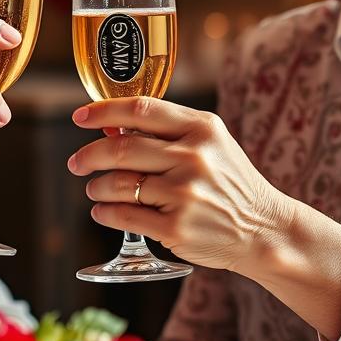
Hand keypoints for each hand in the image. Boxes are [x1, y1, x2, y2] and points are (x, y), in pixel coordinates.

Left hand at [66, 97, 291, 271]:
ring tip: (96, 190)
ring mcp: (185, 194)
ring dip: (97, 187)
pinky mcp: (176, 228)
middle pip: (122, 148)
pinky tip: (102, 211)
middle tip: (77, 162)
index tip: (80, 117)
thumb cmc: (229, 183)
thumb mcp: (211, 144)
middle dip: (89, 155)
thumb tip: (112, 126)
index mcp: (202, 129)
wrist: (263, 229)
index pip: (141, 110)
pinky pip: (124, 215)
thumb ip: (168, 131)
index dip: (103, 111)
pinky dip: (104, 213)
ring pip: (118, 184)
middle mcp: (194, 157)